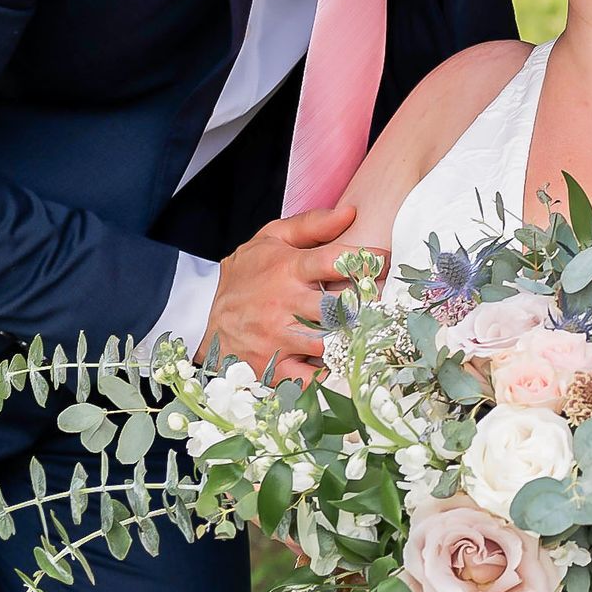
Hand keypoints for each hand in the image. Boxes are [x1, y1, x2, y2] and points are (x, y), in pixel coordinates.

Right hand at [199, 205, 383, 379]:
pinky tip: (345, 368)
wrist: (205, 319)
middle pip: (338, 306)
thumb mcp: (270, 239)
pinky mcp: (275, 368)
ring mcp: (279, 338)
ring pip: (330, 342)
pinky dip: (331, 377)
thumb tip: (350, 212)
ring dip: (352, 341)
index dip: (366, 260)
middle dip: (365, 307)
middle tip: (383, 306)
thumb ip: (311, 224)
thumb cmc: (246, 276)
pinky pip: (312, 379)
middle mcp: (284, 304)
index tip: (386, 263)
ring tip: (371, 336)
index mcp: (288, 269)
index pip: (334, 261)